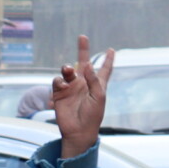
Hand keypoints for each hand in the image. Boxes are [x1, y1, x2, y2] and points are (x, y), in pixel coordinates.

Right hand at [51, 35, 114, 157]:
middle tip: (83, 37)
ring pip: (68, 70)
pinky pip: (57, 81)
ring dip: (68, 68)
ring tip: (69, 70)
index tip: (111, 50)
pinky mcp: (60, 93)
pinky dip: (59, 81)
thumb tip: (88, 64)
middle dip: (83, 50)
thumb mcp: (99, 97)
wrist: (79, 130)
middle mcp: (84, 83)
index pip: (104, 69)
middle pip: (83, 62)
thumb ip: (94, 80)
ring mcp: (71, 87)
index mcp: (97, 84)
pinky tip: (62, 86)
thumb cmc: (93, 115)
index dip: (108, 60)